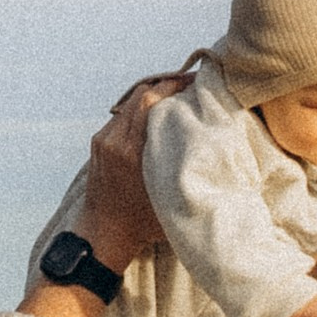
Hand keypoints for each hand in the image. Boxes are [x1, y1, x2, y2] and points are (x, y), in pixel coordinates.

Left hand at [80, 71, 190, 271]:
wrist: (102, 233)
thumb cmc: (142, 222)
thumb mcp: (169, 198)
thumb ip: (186, 171)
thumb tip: (218, 151)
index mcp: (132, 152)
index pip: (150, 102)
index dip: (174, 86)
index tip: (197, 83)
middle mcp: (114, 141)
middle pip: (141, 94)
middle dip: (167, 85)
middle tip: (191, 85)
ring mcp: (103, 140)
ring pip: (130, 101)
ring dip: (154, 94)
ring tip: (177, 96)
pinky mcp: (98, 142)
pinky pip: (122, 115)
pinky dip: (140, 109)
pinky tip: (158, 114)